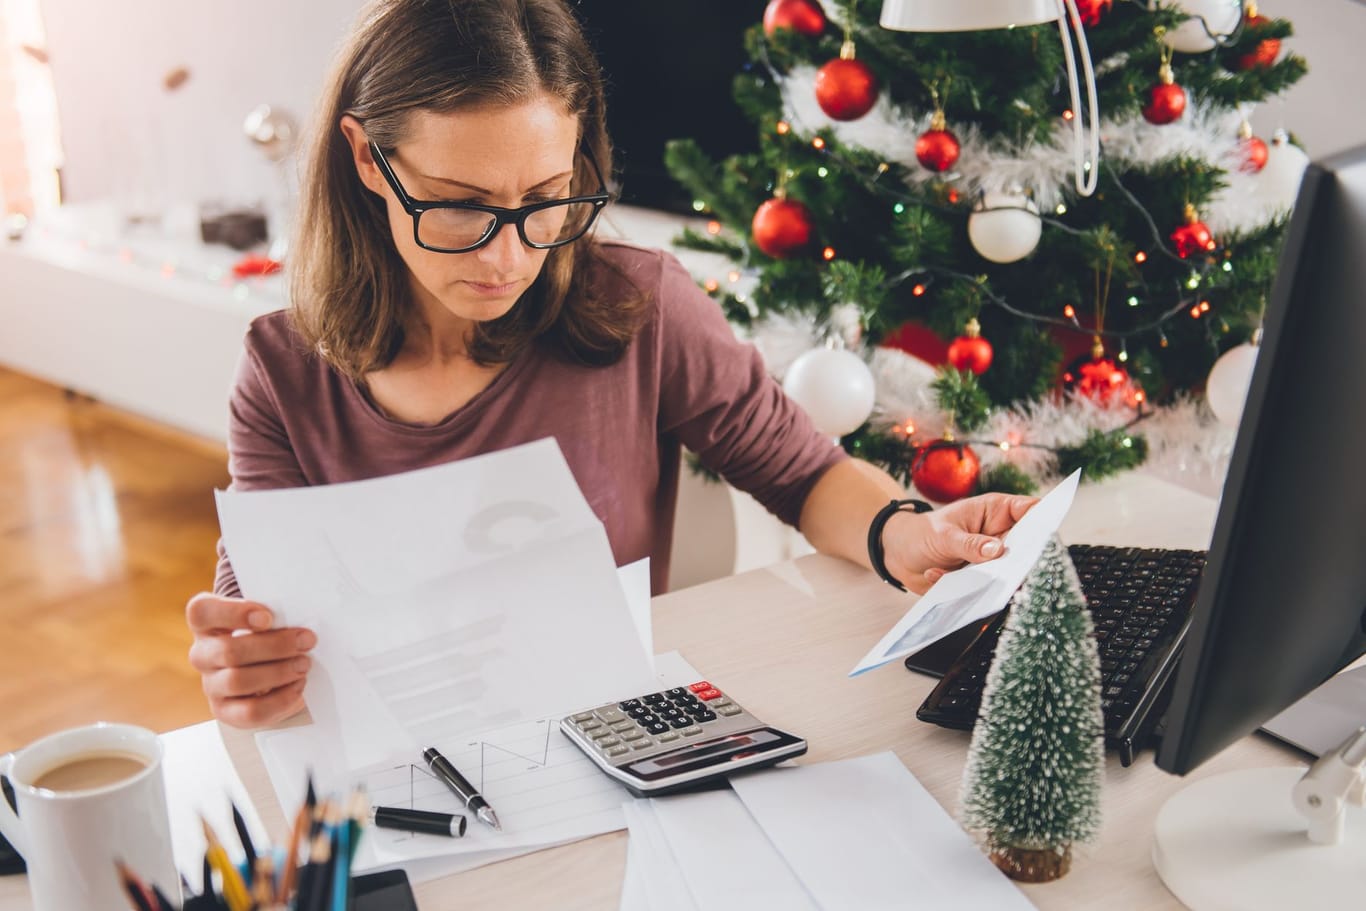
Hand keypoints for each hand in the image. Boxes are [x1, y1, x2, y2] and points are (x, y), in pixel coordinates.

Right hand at [186, 593, 314, 727]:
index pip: (202, 612)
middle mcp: (202, 654)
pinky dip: (280, 699)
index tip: (267, 617)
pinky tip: (298, 686)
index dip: (233, 614)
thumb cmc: (266, 633)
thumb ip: (276, 615)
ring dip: (278, 672)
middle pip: (228, 651)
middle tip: (306, 641)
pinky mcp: (226, 711)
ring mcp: (211, 685)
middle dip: (274, 646)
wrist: (266, 665)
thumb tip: (299, 628)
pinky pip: (251, 711)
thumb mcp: (267, 617)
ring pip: (238, 681)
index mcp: (205, 622)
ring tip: (303, 665)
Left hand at [880, 493, 1037, 593]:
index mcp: (996, 511)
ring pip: (1012, 571)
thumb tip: (998, 550)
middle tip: (1011, 569)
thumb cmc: (922, 534)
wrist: (899, 556)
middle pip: (1028, 545)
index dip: (1043, 521)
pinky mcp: (984, 579)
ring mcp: (993, 558)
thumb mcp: (944, 535)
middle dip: (1023, 559)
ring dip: (996, 579)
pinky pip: (990, 588)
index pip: (1030, 510)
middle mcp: (1000, 535)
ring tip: (972, 578)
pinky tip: (938, 575)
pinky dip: (971, 589)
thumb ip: (970, 544)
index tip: (1046, 538)